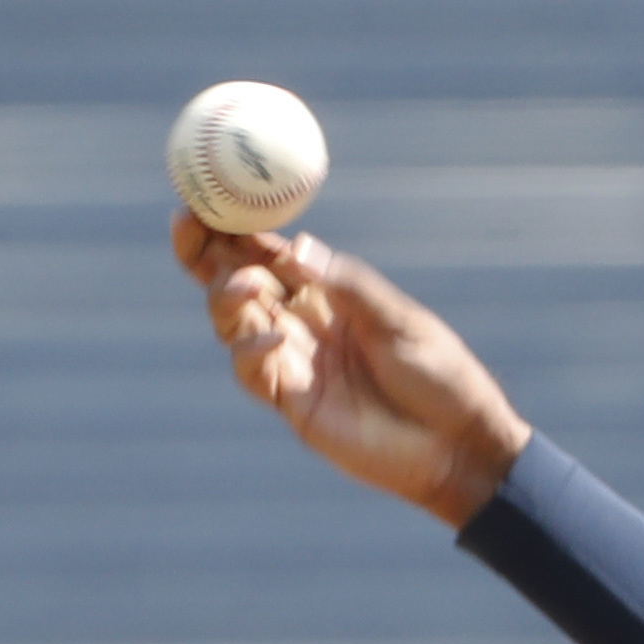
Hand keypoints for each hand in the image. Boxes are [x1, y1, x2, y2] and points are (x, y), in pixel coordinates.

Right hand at [175, 213, 532, 527]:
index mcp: (326, 291)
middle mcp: (301, 321)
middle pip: (233, 280)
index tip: (208, 197)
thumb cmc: (439, 377)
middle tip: (187, 224)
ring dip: (225, 296)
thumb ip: (348, 286)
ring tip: (244, 286)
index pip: (266, 252)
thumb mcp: (399, 321)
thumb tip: (296, 247)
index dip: (233, 226)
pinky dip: (250, 351)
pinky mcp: (292, 403)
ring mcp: (292, 361)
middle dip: (204, 251)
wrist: (456, 446)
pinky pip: (252, 372)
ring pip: (232, 322)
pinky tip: (273, 338)